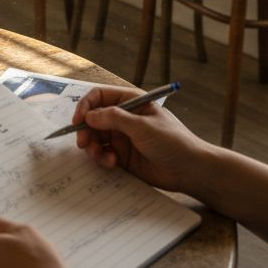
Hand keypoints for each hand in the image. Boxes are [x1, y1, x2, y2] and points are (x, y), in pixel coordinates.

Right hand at [72, 84, 205, 192]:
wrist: (189, 170)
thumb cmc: (172, 141)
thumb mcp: (142, 126)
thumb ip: (114, 119)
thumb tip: (89, 116)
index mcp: (130, 102)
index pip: (99, 97)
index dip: (85, 106)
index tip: (78, 121)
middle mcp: (124, 117)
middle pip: (93, 119)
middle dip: (86, 130)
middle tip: (83, 143)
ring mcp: (122, 137)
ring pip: (96, 138)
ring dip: (93, 147)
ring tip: (102, 157)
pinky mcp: (122, 156)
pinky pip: (103, 154)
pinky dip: (102, 158)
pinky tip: (112, 164)